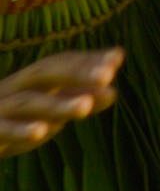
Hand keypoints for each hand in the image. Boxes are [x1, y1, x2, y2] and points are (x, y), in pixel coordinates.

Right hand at [0, 48, 121, 157]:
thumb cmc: (10, 120)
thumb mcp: (46, 112)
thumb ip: (75, 99)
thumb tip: (112, 91)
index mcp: (29, 81)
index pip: (60, 63)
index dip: (87, 60)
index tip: (117, 58)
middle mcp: (13, 88)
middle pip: (45, 73)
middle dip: (76, 72)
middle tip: (108, 75)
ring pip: (27, 102)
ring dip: (58, 104)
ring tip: (87, 107)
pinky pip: (1, 128)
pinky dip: (20, 130)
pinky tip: (41, 132)